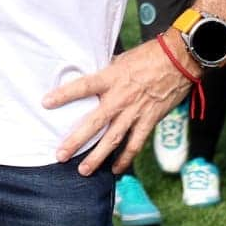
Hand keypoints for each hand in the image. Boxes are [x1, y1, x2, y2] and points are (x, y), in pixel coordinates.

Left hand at [42, 34, 195, 172]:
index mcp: (111, 78)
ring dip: (97, 157)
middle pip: (94, 123)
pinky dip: (126, 158)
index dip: (63, 95)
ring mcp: (135, 112)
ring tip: (83, 170)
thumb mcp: (122, 59)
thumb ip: (107, 72)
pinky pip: (135, 144)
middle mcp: (120, 98)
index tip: (46, 103)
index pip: (82, 87)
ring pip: (113, 139)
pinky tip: (116, 169)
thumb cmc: (150, 56)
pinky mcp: (149, 121)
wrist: (179, 61)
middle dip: (76, 140)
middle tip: (60, 154)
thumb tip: (95, 78)